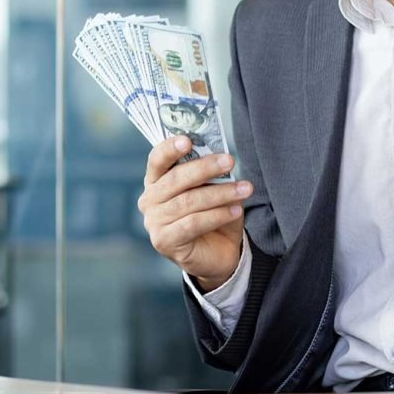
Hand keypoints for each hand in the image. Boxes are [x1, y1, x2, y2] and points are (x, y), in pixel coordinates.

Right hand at [138, 136, 252, 290]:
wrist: (218, 254)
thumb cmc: (212, 213)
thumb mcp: (211, 189)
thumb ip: (208, 174)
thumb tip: (221, 158)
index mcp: (156, 181)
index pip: (157, 159)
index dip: (170, 148)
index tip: (188, 140)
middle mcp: (149, 200)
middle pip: (175, 179)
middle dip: (205, 168)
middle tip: (229, 161)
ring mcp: (153, 222)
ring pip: (188, 201)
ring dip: (220, 193)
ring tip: (244, 189)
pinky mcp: (164, 241)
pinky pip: (193, 223)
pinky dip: (217, 215)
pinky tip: (235, 211)